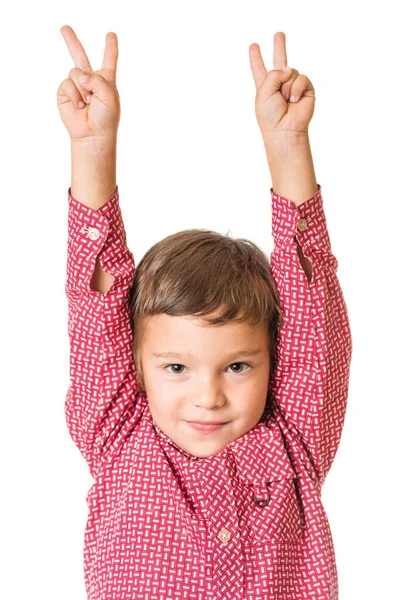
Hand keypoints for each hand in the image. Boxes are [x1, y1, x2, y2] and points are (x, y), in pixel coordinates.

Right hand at [57, 25, 120, 143]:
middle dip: (72, 41)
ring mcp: (76, 86)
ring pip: (75, 71)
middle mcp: (90, 80)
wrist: (93, 134)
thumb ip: (97, 79)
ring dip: (83, 88)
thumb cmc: (106, 117)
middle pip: (80, 56)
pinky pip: (66, 83)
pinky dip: (74, 94)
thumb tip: (79, 77)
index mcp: (106, 80)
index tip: (111, 34)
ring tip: (88, 103)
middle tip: (64, 28)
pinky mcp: (65, 93)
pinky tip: (79, 105)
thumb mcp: (109, 94)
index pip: (109, 59)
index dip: (110, 47)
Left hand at [249, 32, 315, 141]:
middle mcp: (279, 84)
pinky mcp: (306, 89)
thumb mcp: (263, 92)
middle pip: (279, 61)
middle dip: (279, 47)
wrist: (285, 130)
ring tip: (285, 101)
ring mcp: (293, 86)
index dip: (256, 58)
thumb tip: (289, 70)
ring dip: (286, 86)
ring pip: (291, 70)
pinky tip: (294, 100)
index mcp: (265, 87)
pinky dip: (297, 89)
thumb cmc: (270, 116)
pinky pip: (302, 78)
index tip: (253, 46)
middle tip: (279, 34)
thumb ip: (273, 74)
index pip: (259, 69)